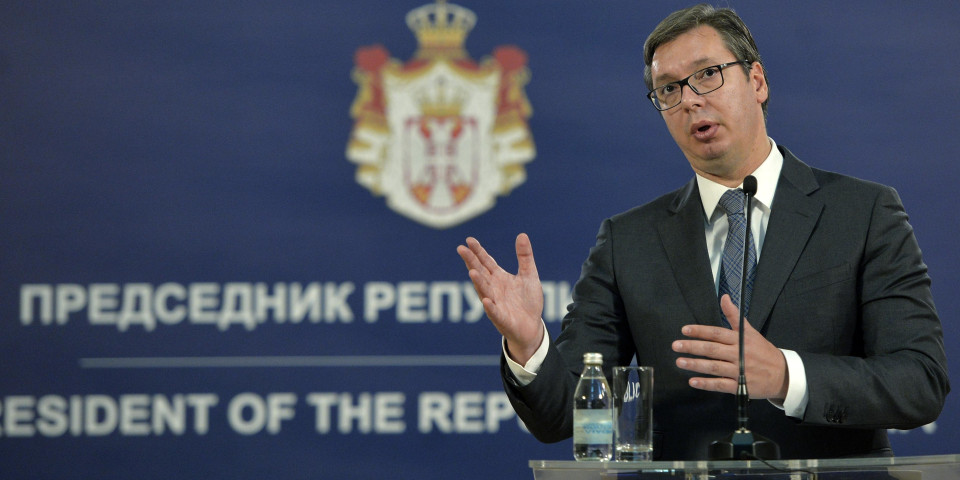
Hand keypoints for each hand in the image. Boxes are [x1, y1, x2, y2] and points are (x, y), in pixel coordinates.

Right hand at [456, 234, 543, 364]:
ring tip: (472, 272)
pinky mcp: (501, 319)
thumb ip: (524, 257)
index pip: (486, 262)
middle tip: (461, 249)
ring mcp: (495, 303)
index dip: (478, 251)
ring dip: (478, 282)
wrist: (532, 326)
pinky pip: (494, 312)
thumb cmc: (528, 301)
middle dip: (471, 261)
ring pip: (484, 291)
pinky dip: (490, 307)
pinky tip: (486, 301)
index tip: (469, 240)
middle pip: (480, 273)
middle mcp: (493, 289)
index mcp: (498, 277)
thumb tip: (522, 235)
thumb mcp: (529, 275)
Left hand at [671, 294, 787, 400]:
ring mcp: (740, 371)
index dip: (700, 331)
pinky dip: (706, 384)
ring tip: (680, 362)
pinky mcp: (740, 386)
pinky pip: (721, 385)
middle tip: (676, 345)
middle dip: (693, 347)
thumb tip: (724, 297)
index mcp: (740, 339)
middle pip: (712, 349)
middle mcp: (739, 354)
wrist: (782, 375)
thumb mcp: (750, 332)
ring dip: (696, 365)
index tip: (684, 330)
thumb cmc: (763, 351)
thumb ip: (734, 316)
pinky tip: (693, 381)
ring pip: (714, 367)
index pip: (717, 333)